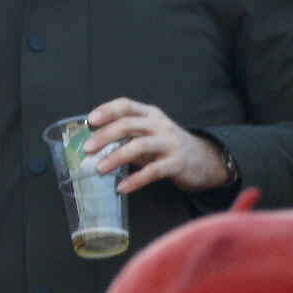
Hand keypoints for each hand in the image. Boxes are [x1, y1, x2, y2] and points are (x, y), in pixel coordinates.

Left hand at [85, 98, 229, 195]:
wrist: (204, 160)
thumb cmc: (168, 146)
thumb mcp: (149, 134)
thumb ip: (127, 135)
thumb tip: (95, 143)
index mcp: (151, 114)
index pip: (126, 105)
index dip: (107, 110)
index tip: (90, 120)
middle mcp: (160, 125)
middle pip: (129, 124)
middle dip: (105, 136)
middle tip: (88, 149)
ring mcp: (170, 143)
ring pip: (139, 146)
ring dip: (116, 157)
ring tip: (100, 169)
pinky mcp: (177, 163)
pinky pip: (153, 171)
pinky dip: (135, 180)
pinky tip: (122, 187)